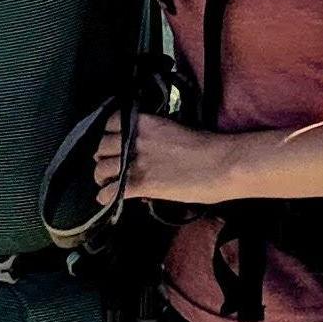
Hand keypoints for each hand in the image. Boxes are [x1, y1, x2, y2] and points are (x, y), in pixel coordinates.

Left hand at [95, 107, 233, 205]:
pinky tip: (106, 199)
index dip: (109, 135)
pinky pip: (110, 190)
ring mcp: (135, 161)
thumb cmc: (206, 146)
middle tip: (110, 165)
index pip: (110, 123)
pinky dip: (105, 196)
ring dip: (102, 177)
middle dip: (104, 156)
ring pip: (102, 168)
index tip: (112, 143)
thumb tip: (144, 148)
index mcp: (144, 122)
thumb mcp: (173, 130)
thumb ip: (153, 136)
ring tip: (107, 182)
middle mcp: (134, 139)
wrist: (220, 164)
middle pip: (102, 147)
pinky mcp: (140, 184)